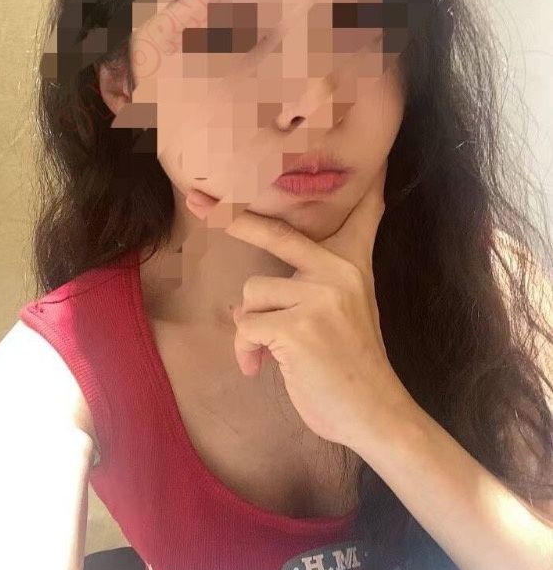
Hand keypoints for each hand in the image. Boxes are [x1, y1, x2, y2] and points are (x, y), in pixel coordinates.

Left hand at [184, 161, 413, 453]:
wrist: (374, 411)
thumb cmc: (351, 368)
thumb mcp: (345, 316)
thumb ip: (304, 297)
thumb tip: (240, 305)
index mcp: (354, 265)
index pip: (362, 213)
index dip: (362, 184)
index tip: (370, 158)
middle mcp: (339, 271)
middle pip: (277, 232)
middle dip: (233, 216)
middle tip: (195, 199)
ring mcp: (318, 296)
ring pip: (251, 293)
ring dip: (249, 327)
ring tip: (267, 354)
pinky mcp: (297, 326)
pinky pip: (245, 326)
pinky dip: (245, 350)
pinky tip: (260, 368)